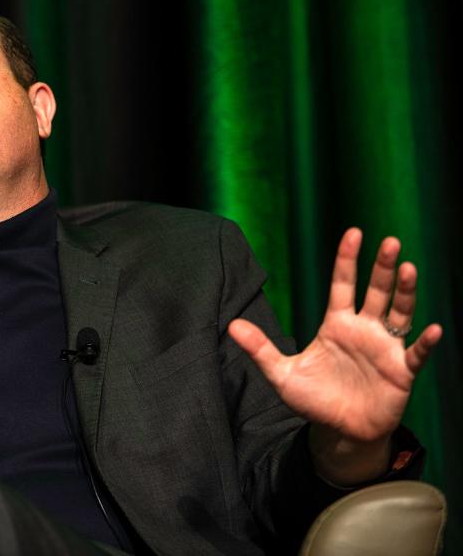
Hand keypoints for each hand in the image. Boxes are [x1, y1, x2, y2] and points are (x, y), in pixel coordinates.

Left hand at [228, 229, 441, 481]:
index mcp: (336, 325)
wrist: (339, 431)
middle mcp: (364, 330)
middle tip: (390, 242)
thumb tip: (231, 325)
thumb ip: (260, 348)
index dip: (347, 260)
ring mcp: (384, 349)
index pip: (342, 284)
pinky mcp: (401, 372)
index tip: (353, 233)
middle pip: (376, 291)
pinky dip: (426, 343)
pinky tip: (434, 329)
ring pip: (399, 313)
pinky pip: (416, 354)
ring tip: (409, 269)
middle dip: (383, 267)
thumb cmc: (313, 400)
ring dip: (406, 292)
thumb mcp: (282, 374)